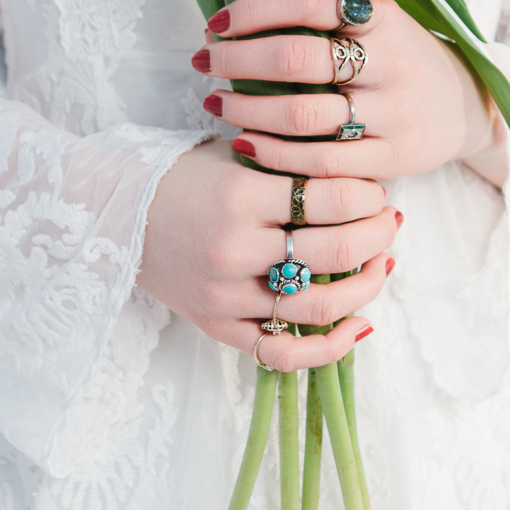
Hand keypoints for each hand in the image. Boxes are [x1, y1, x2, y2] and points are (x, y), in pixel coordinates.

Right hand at [136, 140, 400, 370]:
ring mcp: (227, 295)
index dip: (369, 194)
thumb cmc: (187, 178)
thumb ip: (293, 166)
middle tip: (390, 220)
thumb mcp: (237, 157)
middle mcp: (235, 249)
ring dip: (367, 284)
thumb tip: (364, 181)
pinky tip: (360, 325)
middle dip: (379, 232)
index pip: (333, 197)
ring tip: (382, 262)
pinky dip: (329, 347)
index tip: (375, 190)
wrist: (119, 213)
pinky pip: (283, 352)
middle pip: (337, 250)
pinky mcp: (219, 326)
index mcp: (241, 197)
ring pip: (320, 305)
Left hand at [196, 0, 507, 185]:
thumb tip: (241, 6)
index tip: (215, 23)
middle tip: (204, 62)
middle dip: (237, 59)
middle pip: (296, 59)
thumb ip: (326, 11)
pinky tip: (243, 143)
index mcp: (382, 16)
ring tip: (216, 102)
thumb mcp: (379, 20)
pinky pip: (319, 161)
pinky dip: (272, 154)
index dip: (253, 9)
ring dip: (245, 109)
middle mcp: (391, 61)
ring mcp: (392, 113)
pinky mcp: (390, 159)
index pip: (307, 0)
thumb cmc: (399, 59)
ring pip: (302, 116)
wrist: (462, 107)